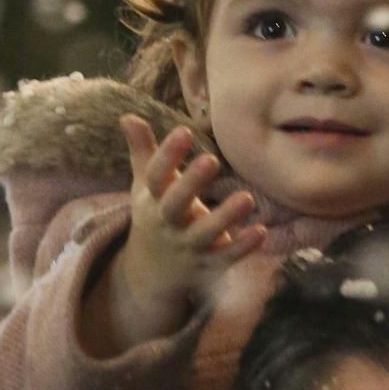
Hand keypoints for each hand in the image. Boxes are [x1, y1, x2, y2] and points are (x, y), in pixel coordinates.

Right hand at [101, 116, 263, 350]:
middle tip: (211, 159)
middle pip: (175, 205)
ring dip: (226, 217)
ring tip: (247, 197)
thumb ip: (142, 150)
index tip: (184, 131)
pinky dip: (242, 246)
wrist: (151, 274)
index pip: (155, 176)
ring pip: (205, 233)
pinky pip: (226, 257)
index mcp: (152, 200)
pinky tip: (261, 231)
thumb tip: (128, 115)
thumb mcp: (145, 186)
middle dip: (191, 184)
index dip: (167, 154)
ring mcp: (189, 246)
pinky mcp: (209, 263)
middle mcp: (168, 223)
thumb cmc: (156, 215)